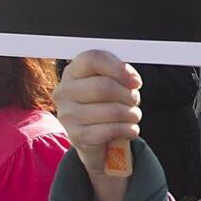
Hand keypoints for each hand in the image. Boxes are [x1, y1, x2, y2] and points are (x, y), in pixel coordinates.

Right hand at [54, 51, 141, 177]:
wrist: (96, 141)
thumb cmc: (105, 106)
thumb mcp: (110, 84)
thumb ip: (119, 74)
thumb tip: (132, 79)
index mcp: (73, 72)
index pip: (93, 59)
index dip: (119, 68)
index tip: (135, 81)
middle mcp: (65, 91)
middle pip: (105, 86)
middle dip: (129, 95)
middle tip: (135, 101)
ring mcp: (68, 115)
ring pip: (112, 111)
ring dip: (132, 114)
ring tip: (133, 116)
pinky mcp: (77, 137)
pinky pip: (111, 130)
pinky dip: (128, 130)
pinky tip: (129, 129)